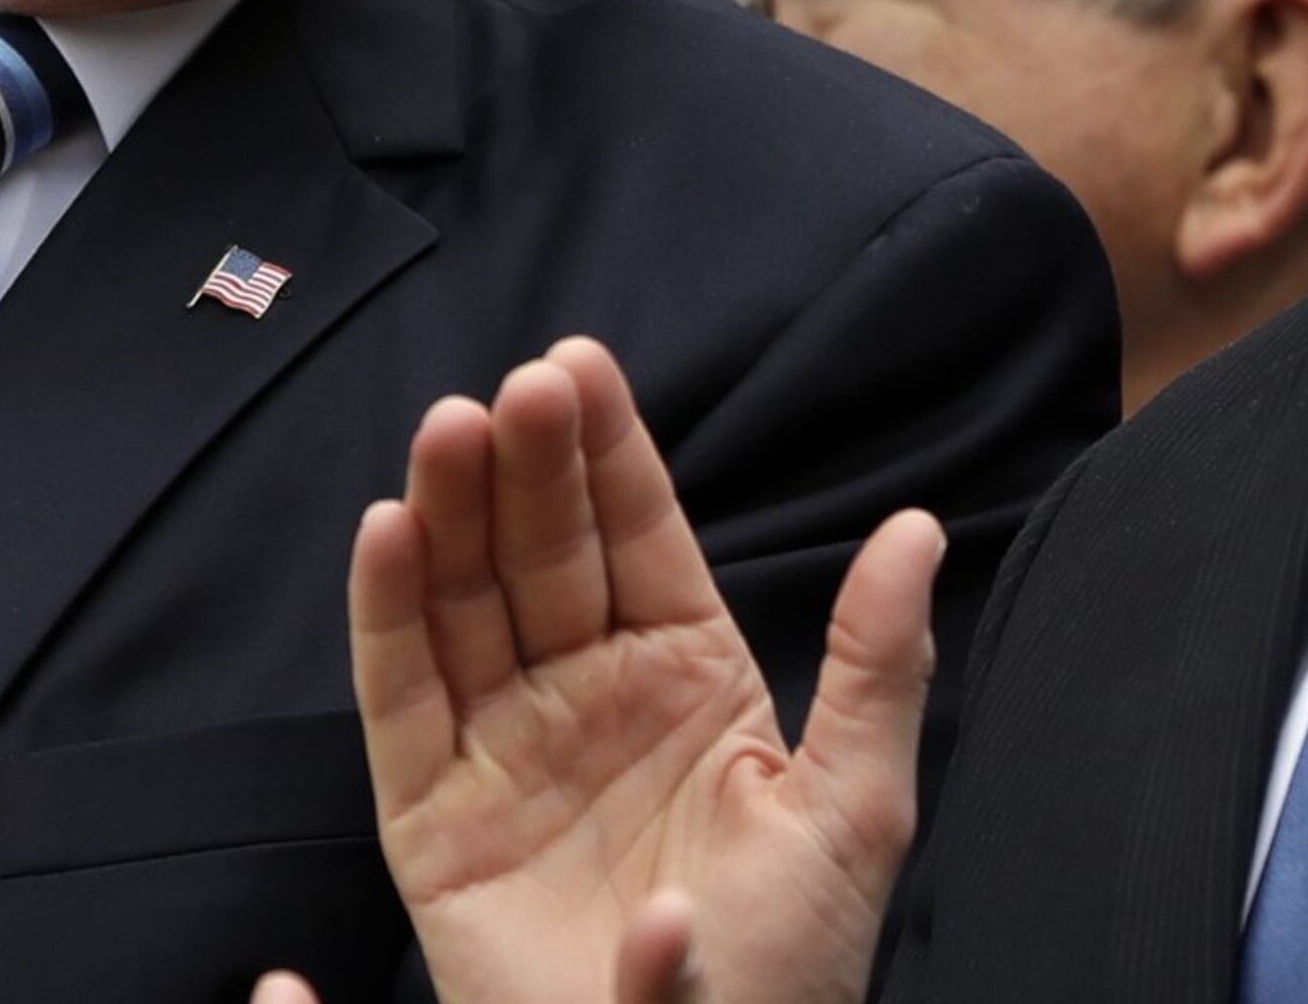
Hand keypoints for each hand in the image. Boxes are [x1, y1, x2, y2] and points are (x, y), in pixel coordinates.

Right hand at [277, 338, 941, 1003]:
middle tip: (521, 387)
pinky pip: (401, 702)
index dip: (609, 453)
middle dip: (530, 465)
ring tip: (449, 427)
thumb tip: (920, 526)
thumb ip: (876, 664)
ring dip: (452, 511)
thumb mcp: (853, 809)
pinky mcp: (432, 818)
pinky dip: (387, 615)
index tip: (581, 364)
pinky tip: (388, 532)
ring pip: (465, 604)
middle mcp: (587, 697)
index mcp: (688, 679)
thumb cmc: (790, 973)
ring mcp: (505, 750)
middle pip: (542, 554)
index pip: (639, 537)